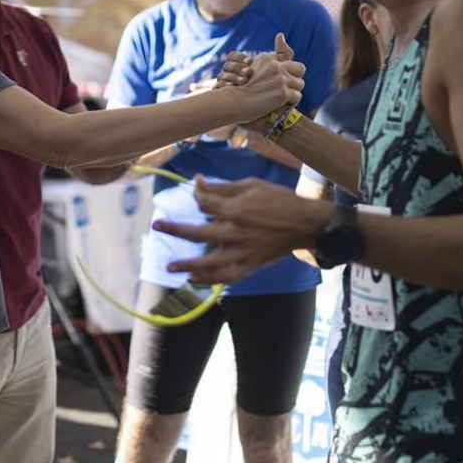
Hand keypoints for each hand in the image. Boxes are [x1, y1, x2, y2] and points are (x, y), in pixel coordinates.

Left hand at [153, 177, 325, 284]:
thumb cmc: (279, 200)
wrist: (305, 224)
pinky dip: (210, 281)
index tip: (194, 189)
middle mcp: (235, 233)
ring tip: (170, 267)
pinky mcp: (250, 266)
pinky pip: (226, 277)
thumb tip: (197, 182)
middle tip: (157, 226)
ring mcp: (242, 253)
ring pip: (209, 263)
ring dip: (187, 265)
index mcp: (236, 209)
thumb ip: (222, 187)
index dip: (196, 193)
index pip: (204, 203)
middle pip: (198, 234)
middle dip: (176, 230)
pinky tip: (194, 280)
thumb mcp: (252, 185)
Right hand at [232, 34, 303, 121]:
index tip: (284, 78)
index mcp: (267, 58)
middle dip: (295, 80)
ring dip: (293, 92)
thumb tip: (280, 34)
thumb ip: (271, 58)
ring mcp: (280, 79)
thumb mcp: (254, 70)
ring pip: (300, 84)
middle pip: (300, 69)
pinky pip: (297, 97)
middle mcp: (275, 66)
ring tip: (283, 99)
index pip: (288, 57)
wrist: (232, 103)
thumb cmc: (241, 90)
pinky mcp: (282, 93)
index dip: (291, 70)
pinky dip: (291, 103)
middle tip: (286, 90)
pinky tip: (281, 106)